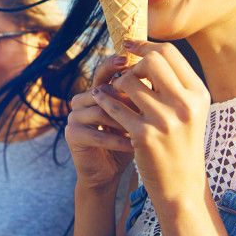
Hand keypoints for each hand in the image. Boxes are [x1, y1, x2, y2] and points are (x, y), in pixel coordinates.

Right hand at [65, 55, 135, 191]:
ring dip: (123, 121)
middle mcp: (82, 99)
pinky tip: (133, 146)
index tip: (131, 62)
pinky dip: (116, 141)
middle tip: (147, 107)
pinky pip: (95, 134)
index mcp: (97, 91)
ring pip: (100, 111)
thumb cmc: (128, 141)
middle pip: (103, 90)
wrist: (108, 173)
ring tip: (143, 129)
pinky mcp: (71, 135)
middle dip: (126, 99)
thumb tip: (163, 74)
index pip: (105, 71)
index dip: (115, 64)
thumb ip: (144, 97)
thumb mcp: (138, 117)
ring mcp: (74, 116)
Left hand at [102, 40, 210, 204]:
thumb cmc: (181, 143)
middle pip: (152, 60)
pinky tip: (99, 98)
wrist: (181, 186)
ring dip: (117, 82)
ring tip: (114, 89)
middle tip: (126, 73)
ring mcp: (165, 120)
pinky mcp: (144, 135)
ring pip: (129, 80)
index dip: (145, 45)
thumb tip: (147, 51)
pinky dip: (105, 99)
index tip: (129, 45)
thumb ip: (174, 83)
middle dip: (134, 63)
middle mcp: (185, 104)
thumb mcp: (189, 111)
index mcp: (198, 94)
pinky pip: (115, 105)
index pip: (169, 52)